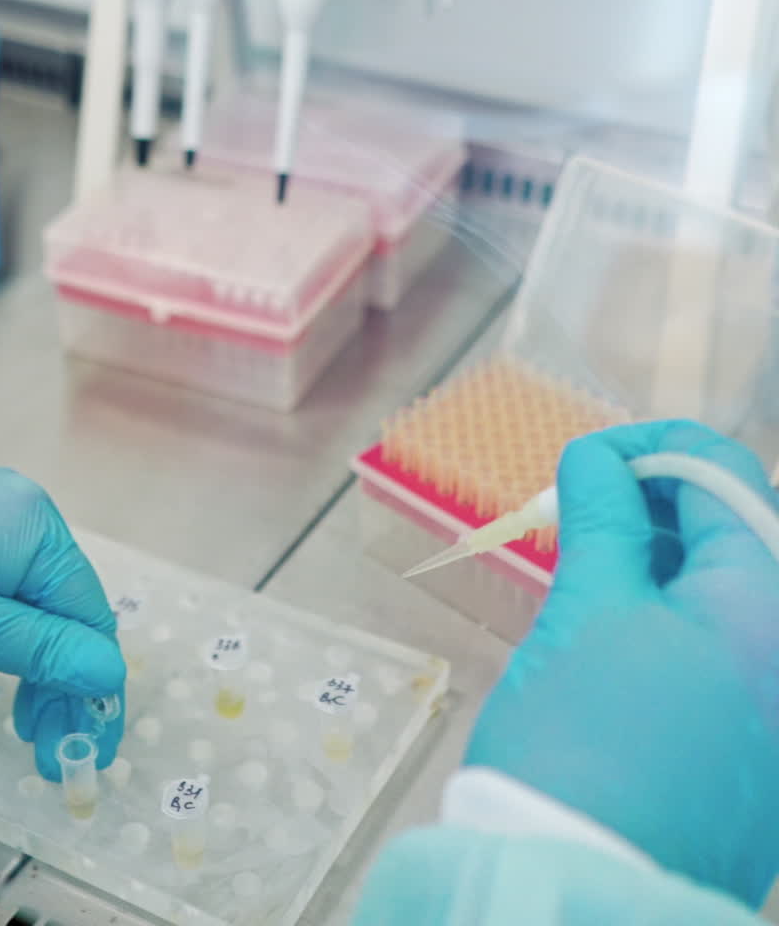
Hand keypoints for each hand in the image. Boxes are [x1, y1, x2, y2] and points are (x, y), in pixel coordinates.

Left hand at [0, 469, 125, 779]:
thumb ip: (45, 650)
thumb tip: (111, 672)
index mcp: (30, 522)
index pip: (85, 610)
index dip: (92, 681)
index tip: (90, 744)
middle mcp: (19, 508)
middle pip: (65, 606)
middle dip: (66, 680)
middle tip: (54, 751)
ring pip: (36, 602)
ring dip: (40, 665)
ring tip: (30, 728)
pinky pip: (6, 588)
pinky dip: (10, 636)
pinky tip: (7, 678)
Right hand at [466, 421, 778, 907]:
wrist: (582, 882)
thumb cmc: (584, 734)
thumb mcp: (586, 608)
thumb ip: (603, 519)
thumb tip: (597, 457)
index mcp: (770, 608)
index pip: (729, 480)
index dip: (652, 449)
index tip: (583, 458)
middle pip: (738, 535)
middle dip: (655, 504)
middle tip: (574, 510)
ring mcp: (778, 707)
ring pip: (728, 593)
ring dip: (660, 557)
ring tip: (585, 558)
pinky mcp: (758, 747)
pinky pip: (727, 650)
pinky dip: (673, 615)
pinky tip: (613, 619)